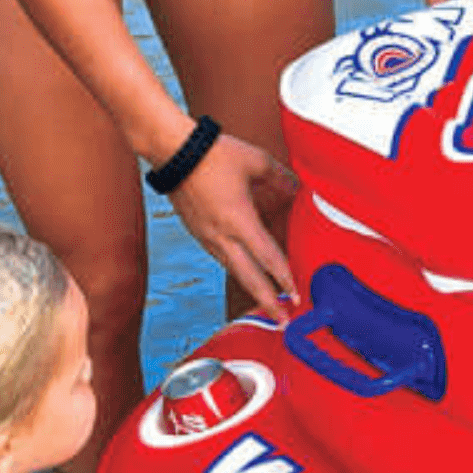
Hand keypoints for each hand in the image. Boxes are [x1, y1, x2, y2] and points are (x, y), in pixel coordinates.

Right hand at [166, 131, 298, 310]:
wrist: (173, 151)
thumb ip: (281, 178)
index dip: (285, 279)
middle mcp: (222, 235)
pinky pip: (220, 258)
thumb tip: (298, 188)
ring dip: (251, 288)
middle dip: (267, 302)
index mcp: (240, 221)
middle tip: (283, 322)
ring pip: (233, 271)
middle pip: (249, 278)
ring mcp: (206, 236)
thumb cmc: (215, 153)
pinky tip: (243, 273)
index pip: (269, 258)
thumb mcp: (257, 161)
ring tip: (266, 303)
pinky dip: (235, 270)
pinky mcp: (197, 232)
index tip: (297, 296)